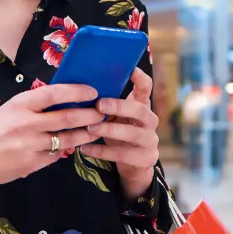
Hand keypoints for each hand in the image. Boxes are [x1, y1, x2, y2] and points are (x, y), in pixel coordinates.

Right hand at [0, 84, 106, 187]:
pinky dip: (65, 149)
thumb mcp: (10, 110)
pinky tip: (72, 144)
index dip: (76, 91)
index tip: (92, 91)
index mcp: (19, 104)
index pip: (54, 93)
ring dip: (86, 134)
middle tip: (102, 112)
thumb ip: (34, 105)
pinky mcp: (33, 164)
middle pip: (67, 118)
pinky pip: (56, 155)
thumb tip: (66, 98)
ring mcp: (30, 145)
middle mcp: (26, 124)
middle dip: (90, 115)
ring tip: (96, 129)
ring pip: (67, 139)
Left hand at [81, 68, 159, 197]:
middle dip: (119, 106)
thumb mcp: (116, 117)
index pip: (146, 88)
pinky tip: (85, 148)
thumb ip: (107, 105)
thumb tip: (82, 88)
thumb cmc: (119, 132)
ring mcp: (150, 140)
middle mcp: (150, 121)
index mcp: (142, 105)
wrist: (133, 164)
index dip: (140, 79)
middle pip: (139, 110)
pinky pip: (122, 154)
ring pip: (131, 133)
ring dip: (109, 130)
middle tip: (99, 105)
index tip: (131, 70)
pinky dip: (102, 151)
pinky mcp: (145, 158)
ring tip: (89, 128)